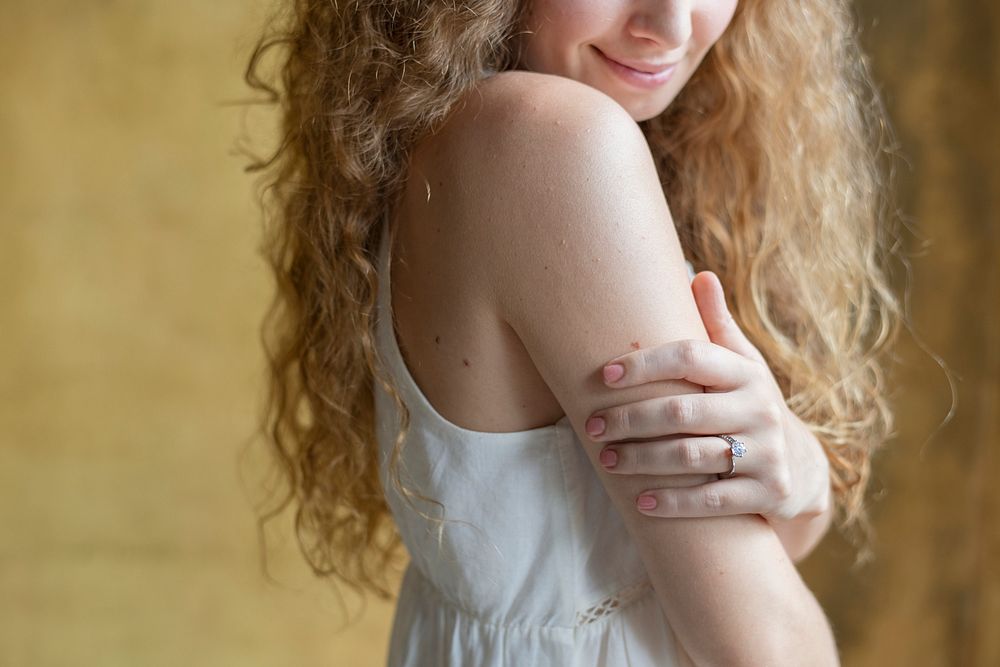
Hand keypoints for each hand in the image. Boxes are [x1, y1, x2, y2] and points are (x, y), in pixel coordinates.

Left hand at [584, 271, 830, 523]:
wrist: (799, 464)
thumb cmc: (748, 403)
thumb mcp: (741, 364)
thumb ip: (716, 324)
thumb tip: (699, 275)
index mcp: (747, 371)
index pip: (690, 357)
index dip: (644, 364)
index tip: (604, 375)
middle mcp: (760, 409)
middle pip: (681, 411)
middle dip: (630, 419)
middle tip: (592, 425)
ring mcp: (767, 452)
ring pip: (690, 457)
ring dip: (641, 460)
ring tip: (607, 461)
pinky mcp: (768, 493)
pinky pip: (712, 500)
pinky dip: (673, 503)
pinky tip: (640, 502)